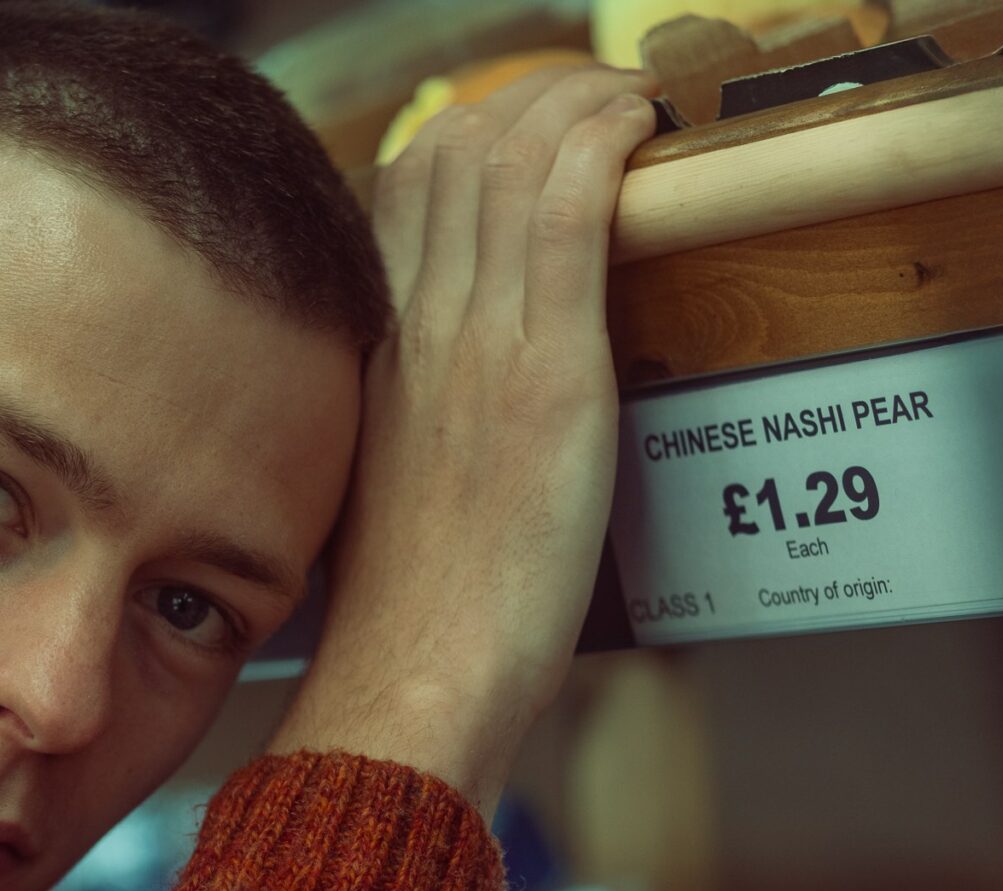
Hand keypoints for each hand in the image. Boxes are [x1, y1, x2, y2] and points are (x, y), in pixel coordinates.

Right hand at [270, 65, 657, 816]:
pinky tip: (634, 129)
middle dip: (524, 100)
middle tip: (582, 103)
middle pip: (449, 154)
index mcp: (368, 357)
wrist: (410, 677)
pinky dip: (600, 144)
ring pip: (508, 162)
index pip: (397, 194)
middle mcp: (409, 332)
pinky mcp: (541, 374)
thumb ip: (404, 427)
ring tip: (622, 103)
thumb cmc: (402, 618)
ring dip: (574, 102)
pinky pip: (563, 211)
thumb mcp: (381, 498)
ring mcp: (472, 346)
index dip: (460, 138)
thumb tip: (440, 415)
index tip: (513, 134)